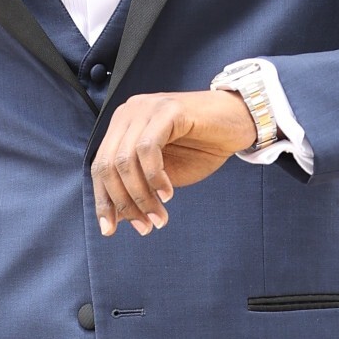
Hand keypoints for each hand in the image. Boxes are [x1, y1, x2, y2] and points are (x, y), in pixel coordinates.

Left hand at [91, 89, 256, 237]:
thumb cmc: (202, 147)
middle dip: (124, 203)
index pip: (99, 166)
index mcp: (122, 126)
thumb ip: (139, 189)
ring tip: (159, 217)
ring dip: (141, 196)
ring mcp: (146, 108)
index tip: (109, 230)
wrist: (239, 122)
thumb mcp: (164, 175)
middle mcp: (128, 113)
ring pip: (125, 160)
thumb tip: (116, 219)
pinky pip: (148, 149)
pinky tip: (168, 194)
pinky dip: (154, 177)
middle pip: (108, 165)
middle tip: (144, 227)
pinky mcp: (167, 109)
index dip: (103, 200)